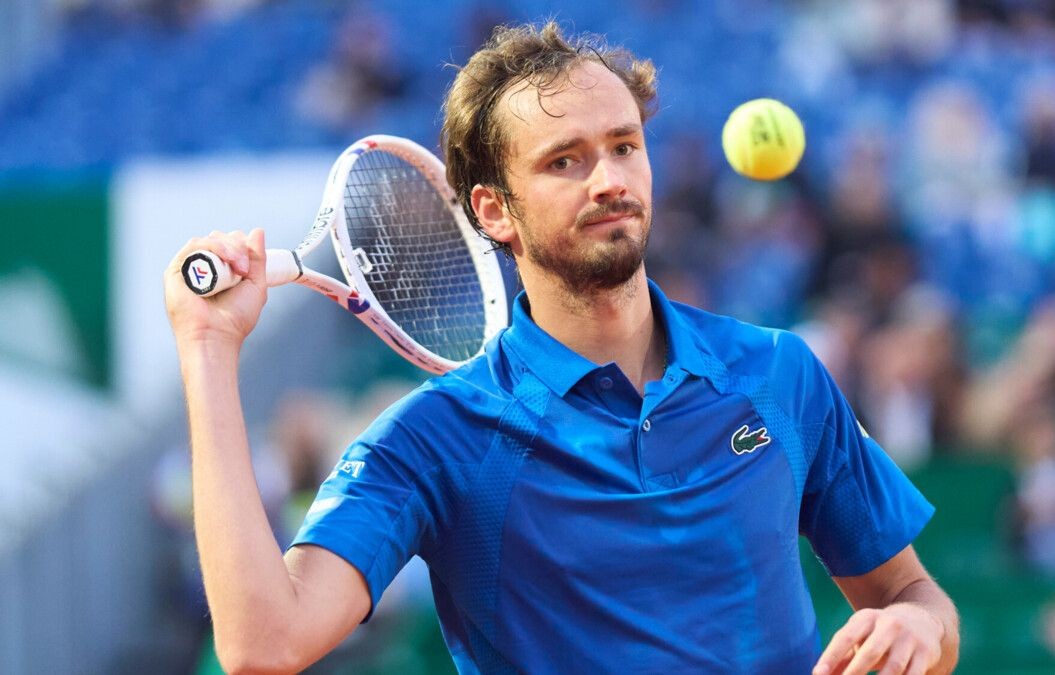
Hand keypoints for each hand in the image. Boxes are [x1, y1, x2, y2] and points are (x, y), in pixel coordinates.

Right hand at [164, 229, 267, 350]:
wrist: (218, 336)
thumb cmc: (236, 318)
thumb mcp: (256, 284)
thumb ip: (258, 259)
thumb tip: (258, 231)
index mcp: (220, 269)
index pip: (229, 242)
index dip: (242, 244)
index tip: (251, 262)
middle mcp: (203, 267)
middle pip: (219, 237)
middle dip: (237, 245)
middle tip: (245, 268)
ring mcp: (189, 268)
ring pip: (208, 240)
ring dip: (228, 247)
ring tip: (239, 266)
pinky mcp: (176, 271)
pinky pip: (194, 246)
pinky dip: (213, 248)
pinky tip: (227, 261)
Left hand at [813, 604, 943, 674]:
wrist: (921, 620)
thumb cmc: (879, 634)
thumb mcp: (860, 636)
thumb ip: (841, 657)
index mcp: (866, 618)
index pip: (845, 637)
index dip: (831, 656)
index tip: (818, 674)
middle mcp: (889, 625)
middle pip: (870, 652)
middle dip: (855, 672)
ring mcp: (909, 638)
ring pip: (894, 667)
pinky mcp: (926, 653)